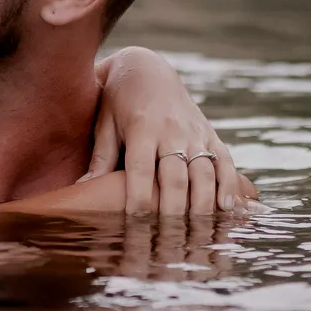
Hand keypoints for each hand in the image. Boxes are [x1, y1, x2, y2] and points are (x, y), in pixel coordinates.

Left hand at [83, 47, 253, 218]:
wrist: (147, 69)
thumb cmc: (118, 102)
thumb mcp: (104, 123)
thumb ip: (100, 158)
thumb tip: (82, 191)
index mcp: (141, 127)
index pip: (141, 168)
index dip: (139, 197)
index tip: (135, 223)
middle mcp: (171, 130)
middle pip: (175, 176)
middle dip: (172, 211)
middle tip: (168, 241)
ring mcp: (195, 133)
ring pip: (203, 173)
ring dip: (202, 205)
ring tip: (197, 233)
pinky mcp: (210, 135)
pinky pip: (224, 161)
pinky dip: (228, 185)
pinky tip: (227, 208)